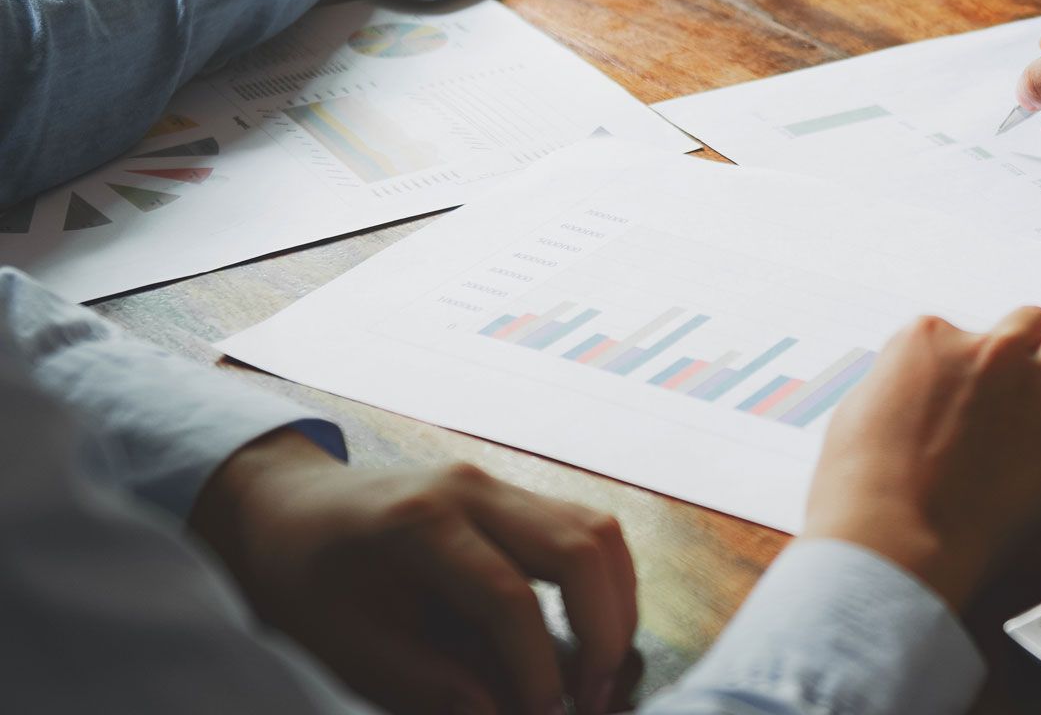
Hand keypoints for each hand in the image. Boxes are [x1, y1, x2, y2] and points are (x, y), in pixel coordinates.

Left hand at [190, 430, 637, 714]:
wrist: (289, 505)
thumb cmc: (306, 578)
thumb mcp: (346, 646)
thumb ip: (426, 685)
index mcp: (419, 524)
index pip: (507, 597)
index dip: (537, 668)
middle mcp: (472, 490)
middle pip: (578, 545)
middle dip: (603, 630)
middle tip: (593, 696)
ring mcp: (499, 483)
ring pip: (597, 530)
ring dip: (616, 604)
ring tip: (600, 669)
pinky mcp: (514, 493)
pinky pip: (585, 528)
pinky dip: (605, 582)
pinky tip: (590, 632)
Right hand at [803, 308, 1040, 610]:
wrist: (891, 545)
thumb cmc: (860, 491)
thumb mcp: (860, 411)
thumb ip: (905, 386)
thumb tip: (924, 391)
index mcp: (929, 339)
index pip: (964, 332)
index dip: (966, 368)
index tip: (963, 398)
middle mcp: (987, 352)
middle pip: (1032, 322)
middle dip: (1027, 350)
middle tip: (1017, 389)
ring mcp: (1032, 390)